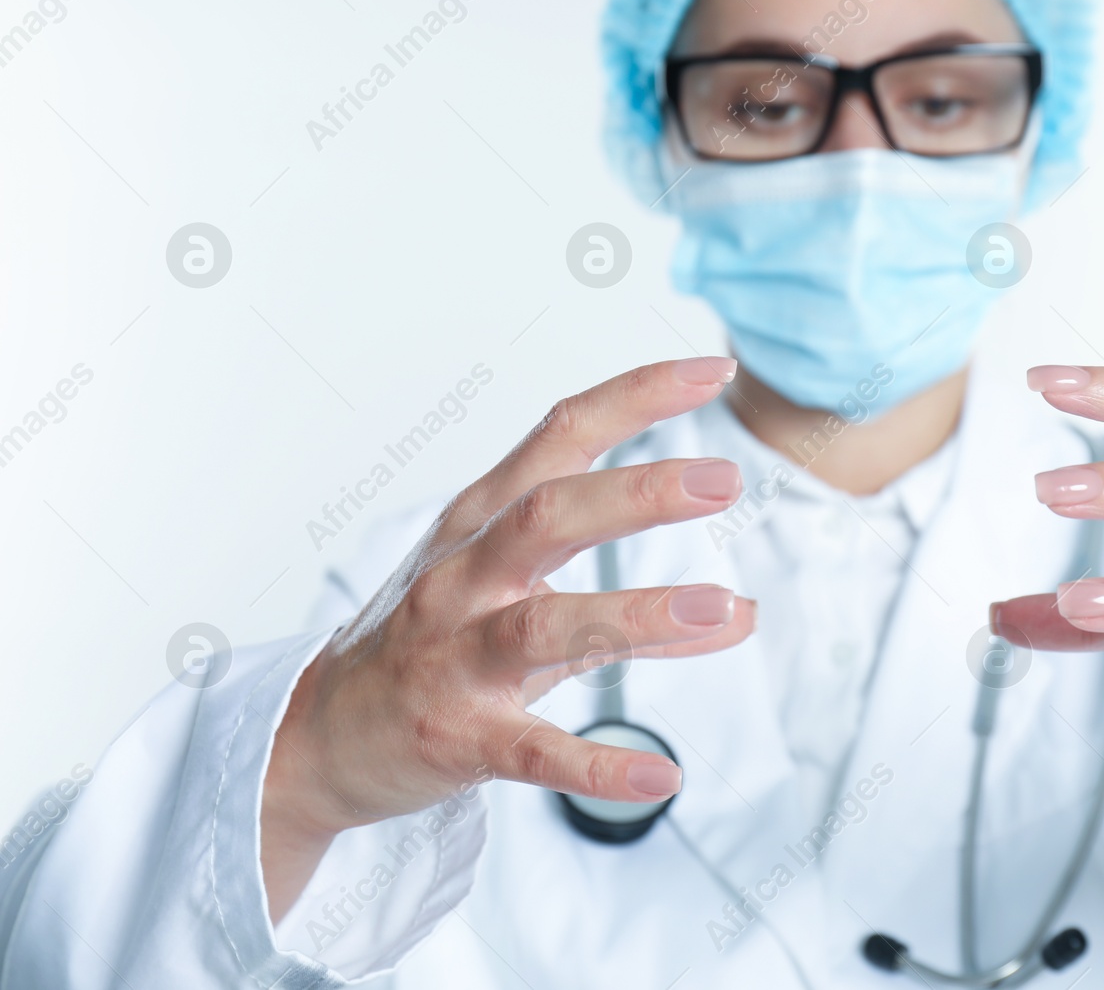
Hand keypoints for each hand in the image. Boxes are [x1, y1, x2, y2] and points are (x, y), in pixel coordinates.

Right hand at [262, 358, 755, 919]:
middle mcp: (465, 576)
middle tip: (723, 477)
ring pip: (543, 622)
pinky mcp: (456, 736)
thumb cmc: (437, 650)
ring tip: (721, 605)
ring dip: (636, 611)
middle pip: (549, 514)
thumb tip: (744, 611)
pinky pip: (532, 749)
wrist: (319, 741)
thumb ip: (641, 612)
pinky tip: (659, 774)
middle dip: (637, 491)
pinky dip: (595, 766)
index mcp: (482, 523)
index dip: (636, 398)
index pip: (560, 435)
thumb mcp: (532, 609)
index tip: (714, 369)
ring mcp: (455, 656)